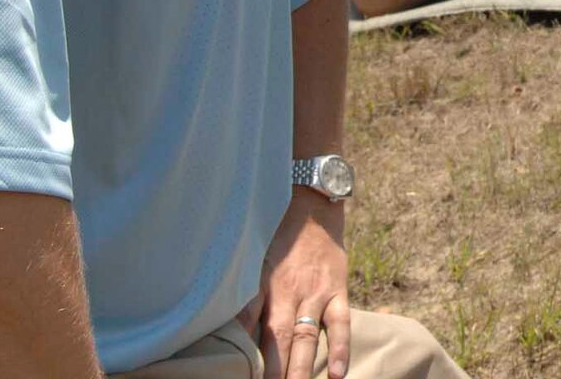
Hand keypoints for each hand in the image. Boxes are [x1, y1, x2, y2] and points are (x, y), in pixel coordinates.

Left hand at [242, 195, 348, 378]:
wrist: (312, 200)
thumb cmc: (274, 231)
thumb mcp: (250, 256)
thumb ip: (241, 292)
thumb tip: (220, 325)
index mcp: (261, 284)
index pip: (246, 328)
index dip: (241, 356)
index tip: (236, 375)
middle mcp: (288, 292)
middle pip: (277, 341)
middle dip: (271, 373)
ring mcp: (315, 292)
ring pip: (306, 338)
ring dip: (300, 369)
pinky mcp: (337, 289)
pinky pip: (340, 323)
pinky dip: (339, 348)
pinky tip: (337, 374)